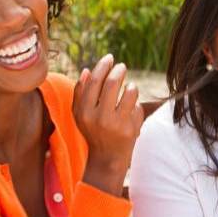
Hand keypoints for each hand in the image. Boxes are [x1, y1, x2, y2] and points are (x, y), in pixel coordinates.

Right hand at [72, 54, 143, 195]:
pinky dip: (135, 103)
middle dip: (119, 70)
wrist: (107, 158)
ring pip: (130, 91)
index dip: (103, 66)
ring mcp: (116, 124)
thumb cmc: (93, 130)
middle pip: (112, 83)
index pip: (94, 81)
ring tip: (128, 88)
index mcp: (84, 112)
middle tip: (122, 66)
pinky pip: (137, 106)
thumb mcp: (80, 114)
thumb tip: (87, 70)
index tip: (110, 58)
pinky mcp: (131, 129)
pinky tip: (130, 108)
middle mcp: (99, 118)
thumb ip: (80, 93)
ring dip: (131, 86)